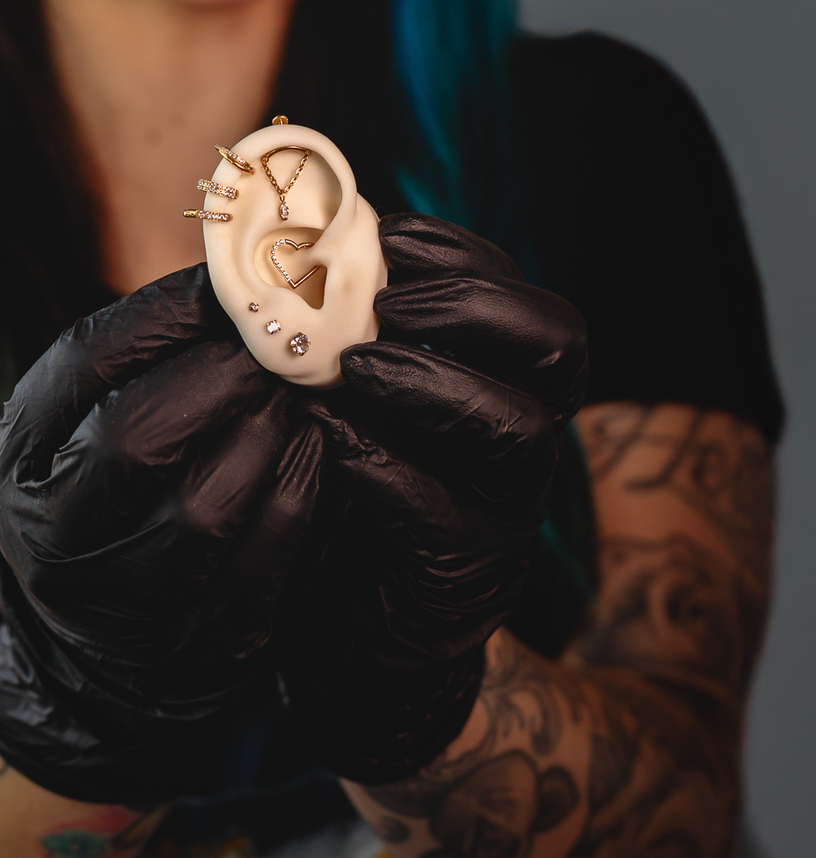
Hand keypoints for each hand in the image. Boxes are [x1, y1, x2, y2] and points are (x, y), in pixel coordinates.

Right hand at [0, 265, 322, 808]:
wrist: (98, 653)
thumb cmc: (110, 495)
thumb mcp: (90, 422)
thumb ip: (148, 356)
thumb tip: (242, 272)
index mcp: (17, 462)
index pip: (84, 363)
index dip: (166, 314)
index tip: (231, 286)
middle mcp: (47, 540)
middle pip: (134, 439)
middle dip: (221, 379)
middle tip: (278, 346)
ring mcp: (115, 607)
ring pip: (202, 510)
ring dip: (267, 436)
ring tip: (301, 395)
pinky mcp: (189, 649)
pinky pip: (261, 565)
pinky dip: (299, 495)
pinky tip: (315, 451)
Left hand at [279, 213, 587, 786]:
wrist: (331, 617)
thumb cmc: (333, 474)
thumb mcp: (347, 386)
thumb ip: (348, 326)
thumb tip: (299, 244)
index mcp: (501, 373)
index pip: (522, 295)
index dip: (461, 258)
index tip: (382, 241)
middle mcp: (522, 430)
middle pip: (558, 345)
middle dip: (470, 306)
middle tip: (382, 305)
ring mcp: (503, 504)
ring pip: (517, 429)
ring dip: (430, 385)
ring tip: (351, 372)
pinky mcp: (465, 573)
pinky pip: (448, 516)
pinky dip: (388, 469)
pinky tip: (333, 444)